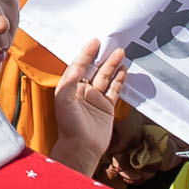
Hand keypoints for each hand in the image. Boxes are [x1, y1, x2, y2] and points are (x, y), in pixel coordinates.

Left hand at [50, 39, 127, 177]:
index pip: (79, 65)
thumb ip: (72, 80)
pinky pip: (114, 90)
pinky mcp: (107, 107)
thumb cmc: (69, 124)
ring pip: (105, 77)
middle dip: (102, 57)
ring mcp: (95, 98)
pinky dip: (119, 80)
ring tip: (120, 53)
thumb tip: (79, 65)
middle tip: (112, 44)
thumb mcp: (64, 98)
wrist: (81, 146)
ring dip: (112, 65)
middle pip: (93, 69)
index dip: (86, 53)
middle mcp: (82, 90)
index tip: (95, 42)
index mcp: (69, 87)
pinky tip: (124, 70)